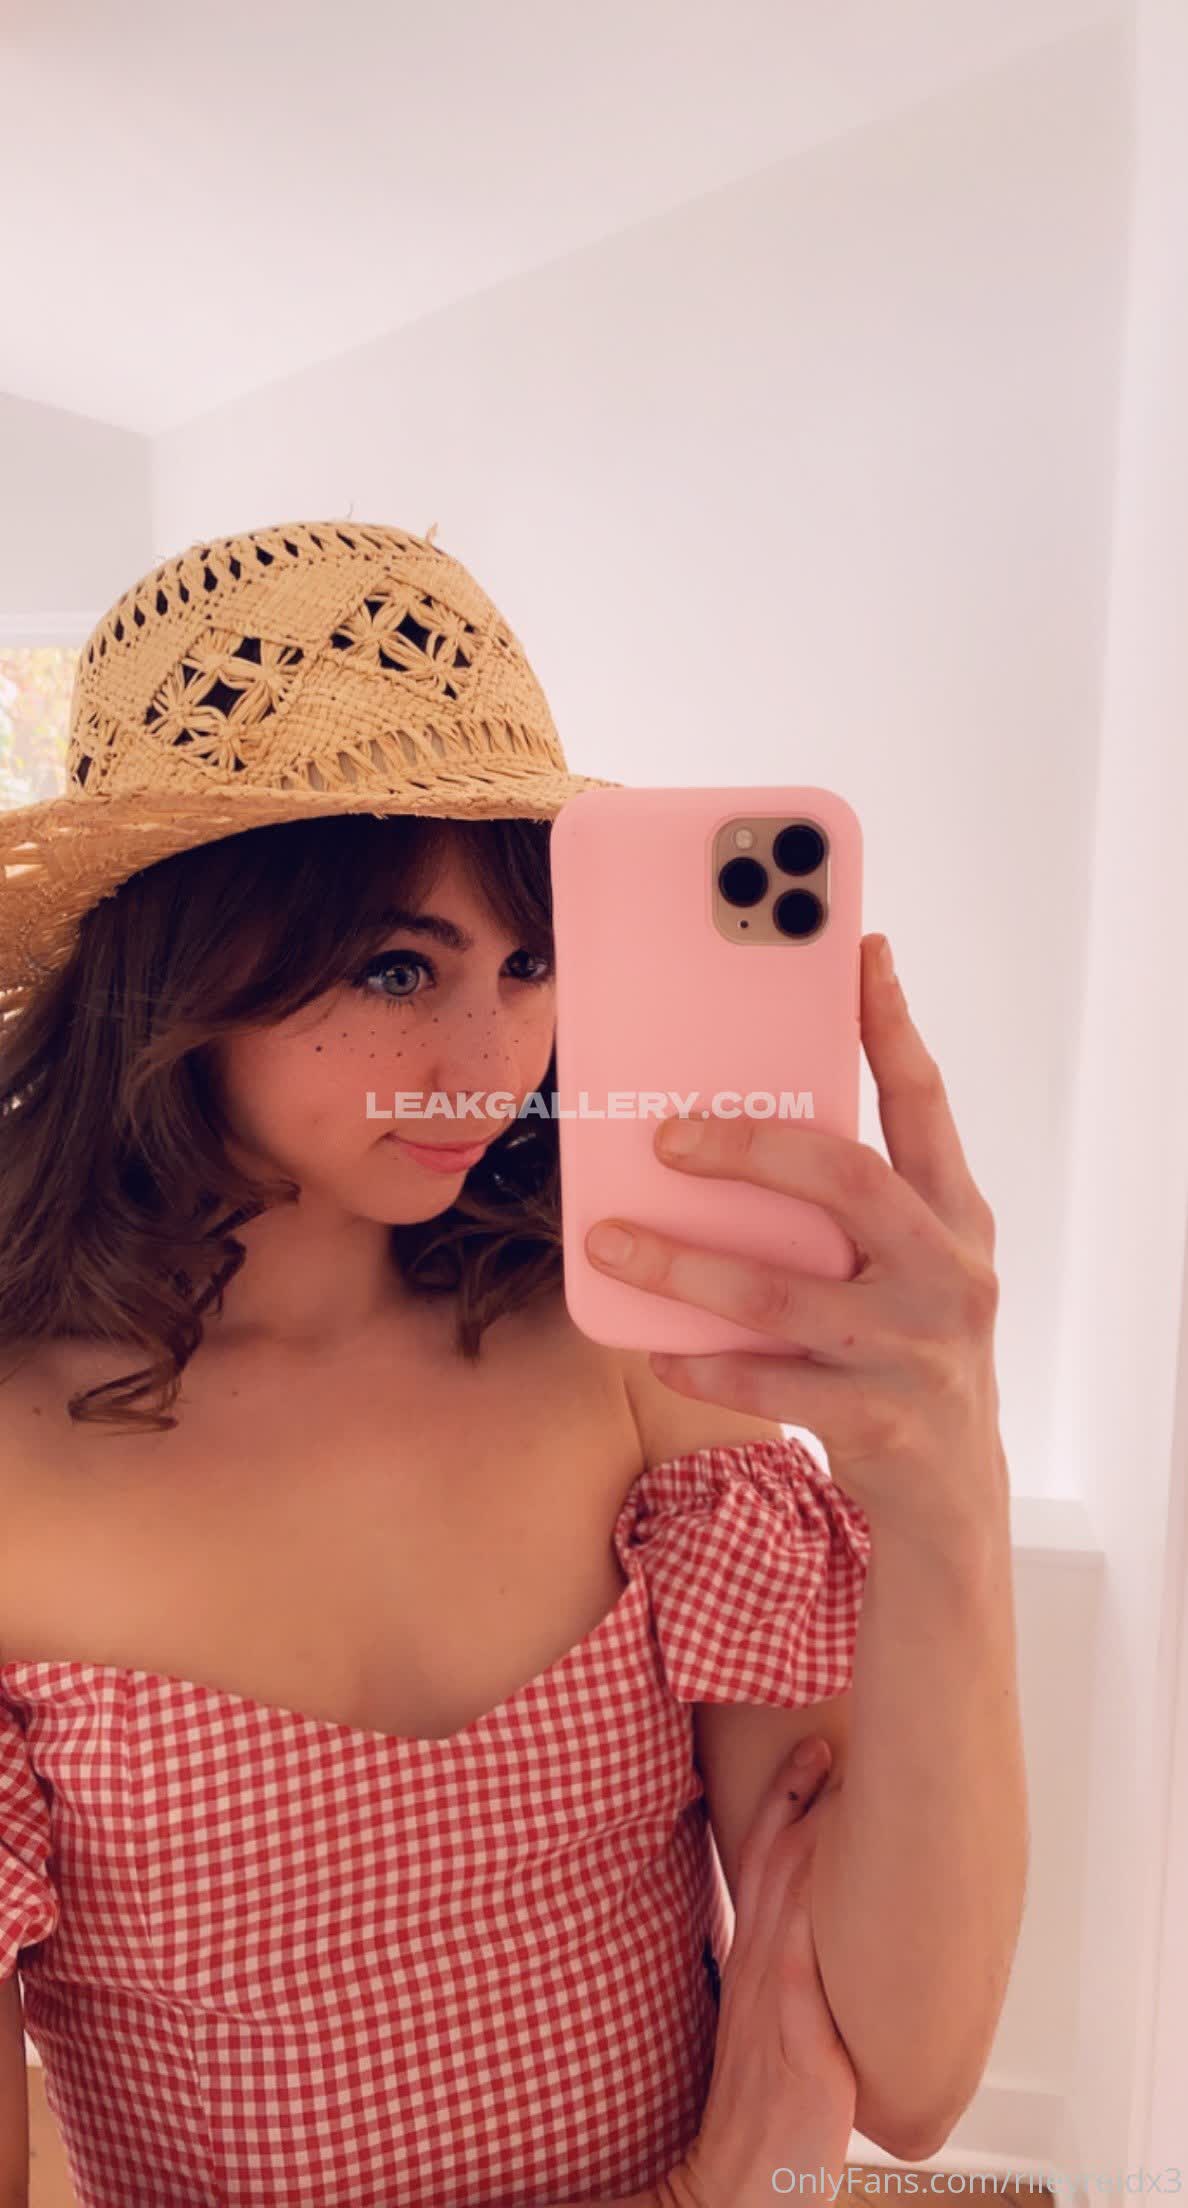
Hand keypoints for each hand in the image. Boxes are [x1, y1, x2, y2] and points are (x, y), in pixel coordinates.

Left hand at [584, 932, 1004, 1548]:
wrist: (952, 1498)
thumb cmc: (905, 1353)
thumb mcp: (904, 1268)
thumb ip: (850, 1206)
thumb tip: (727, 1131)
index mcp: (958, 1219)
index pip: (924, 1105)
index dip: (892, 1026)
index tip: (859, 952)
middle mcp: (952, 1274)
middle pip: (848, 1181)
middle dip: (750, 1147)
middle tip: (667, 1135)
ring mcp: (920, 1350)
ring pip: (783, 1290)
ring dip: (684, 1263)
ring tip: (611, 1240)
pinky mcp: (882, 1421)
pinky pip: (769, 1381)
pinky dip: (704, 1360)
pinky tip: (656, 1345)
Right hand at [656, 1737, 855, 2207]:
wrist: (739, 2188)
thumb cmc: (763, 2113)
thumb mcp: (765, 2022)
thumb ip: (780, 1970)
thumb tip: (810, 1919)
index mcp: (754, 1962)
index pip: (764, 1863)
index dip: (783, 1803)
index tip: (808, 1752)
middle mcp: (760, 1971)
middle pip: (773, 1864)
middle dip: (798, 1799)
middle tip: (821, 1741)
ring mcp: (777, 2004)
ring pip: (790, 1900)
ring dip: (812, 1838)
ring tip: (833, 1781)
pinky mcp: (802, 2045)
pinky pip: (805, 1969)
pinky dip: (813, 1919)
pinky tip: (826, 1877)